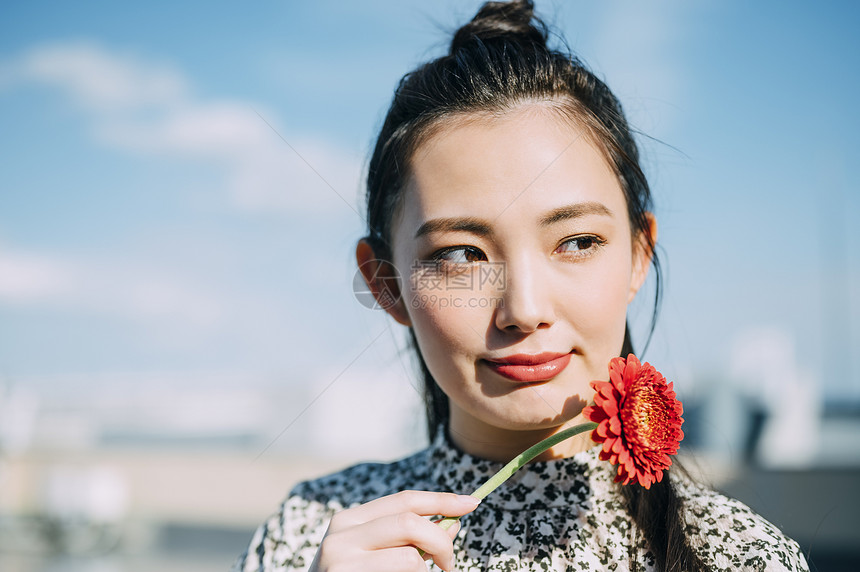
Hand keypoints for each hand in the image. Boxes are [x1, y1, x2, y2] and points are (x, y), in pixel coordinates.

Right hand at [308, 490, 479, 571]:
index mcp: (348, 521)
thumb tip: (453, 522)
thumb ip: (409, 538)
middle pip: (410, 522)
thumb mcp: (373, 554)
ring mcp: (341, 562)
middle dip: (441, 541)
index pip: (405, 500)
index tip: (471, 503)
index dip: (442, 500)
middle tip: (450, 564)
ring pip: (411, 558)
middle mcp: (341, 536)